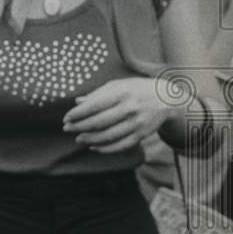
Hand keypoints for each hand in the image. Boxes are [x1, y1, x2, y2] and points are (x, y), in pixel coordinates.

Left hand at [63, 77, 179, 153]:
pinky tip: (94, 146)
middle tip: (67, 129)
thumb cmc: (136, 89)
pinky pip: (120, 145)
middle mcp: (130, 108)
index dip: (77, 114)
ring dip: (90, 139)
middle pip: (99, 122)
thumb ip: (97, 94)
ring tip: (79, 138)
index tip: (66, 118)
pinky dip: (105, 148)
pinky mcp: (142, 135)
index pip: (94, 105)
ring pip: (108, 136)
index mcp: (121, 93)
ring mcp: (137, 123)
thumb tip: (77, 102)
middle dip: (79, 127)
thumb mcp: (118, 85)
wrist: (166, 99)